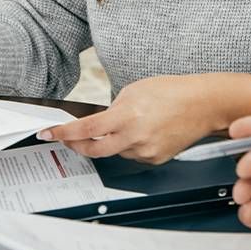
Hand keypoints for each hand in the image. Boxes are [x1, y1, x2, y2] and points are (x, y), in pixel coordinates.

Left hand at [39, 73, 250, 164]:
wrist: (203, 104)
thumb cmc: (173, 91)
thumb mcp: (135, 90)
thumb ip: (114, 108)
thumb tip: (98, 123)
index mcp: (126, 116)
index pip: (85, 129)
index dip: (62, 133)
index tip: (47, 133)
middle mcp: (134, 137)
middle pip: (93, 149)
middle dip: (76, 145)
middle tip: (68, 138)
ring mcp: (145, 151)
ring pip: (114, 151)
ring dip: (110, 140)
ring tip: (129, 122)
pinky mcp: (155, 159)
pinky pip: (132, 155)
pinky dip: (129, 145)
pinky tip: (143, 131)